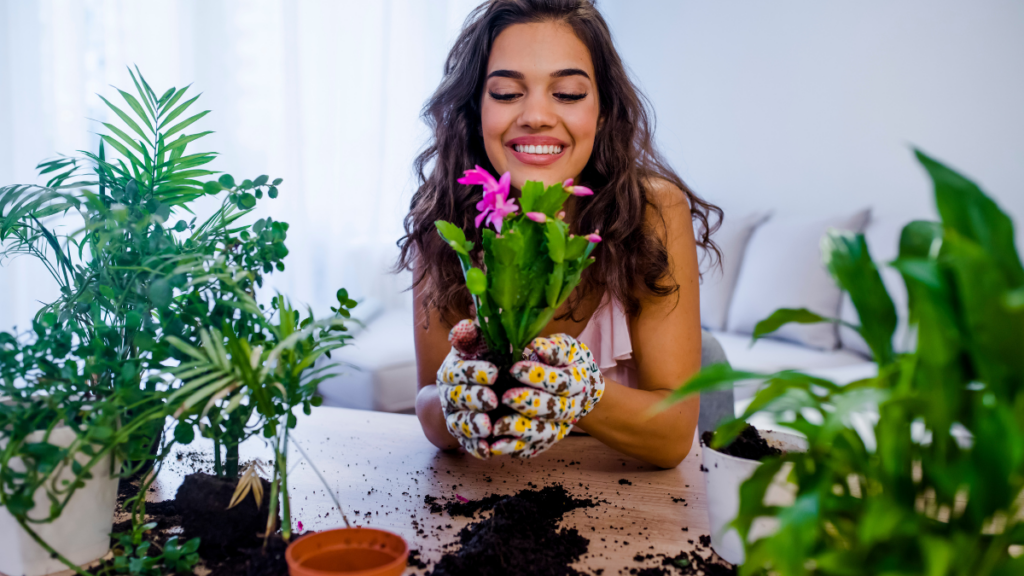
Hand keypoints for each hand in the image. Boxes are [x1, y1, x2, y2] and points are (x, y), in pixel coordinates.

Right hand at [435, 320, 497, 458]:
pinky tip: (489, 450)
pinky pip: (468, 445)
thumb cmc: (486, 363)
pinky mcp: (465, 438)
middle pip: (457, 398)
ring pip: (459, 423)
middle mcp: (449, 396)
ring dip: (472, 425)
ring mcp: (455, 418)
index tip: (493, 372)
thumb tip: (467, 325)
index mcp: (451, 372)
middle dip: (474, 399)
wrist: (476, 395)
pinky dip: (477, 448)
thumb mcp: (480, 346)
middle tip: (493, 399)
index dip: (473, 372)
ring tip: (488, 425)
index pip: (457, 372)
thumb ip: (473, 335)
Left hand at [490, 334, 605, 457]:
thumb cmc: (565, 362)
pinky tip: (496, 446)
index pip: (560, 382)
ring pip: (544, 434)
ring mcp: (560, 427)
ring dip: (521, 431)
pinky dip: (515, 449)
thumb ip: (554, 348)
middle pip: (554, 410)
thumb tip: (538, 347)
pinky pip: (532, 449)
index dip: (538, 376)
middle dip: (529, 404)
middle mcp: (572, 409)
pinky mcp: (545, 441)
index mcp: (577, 383)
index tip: (514, 368)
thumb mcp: (564, 348)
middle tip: (505, 397)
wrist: (578, 387)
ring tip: (498, 426)